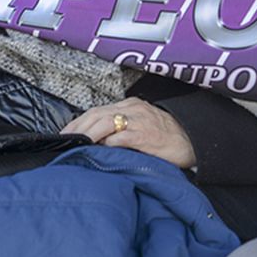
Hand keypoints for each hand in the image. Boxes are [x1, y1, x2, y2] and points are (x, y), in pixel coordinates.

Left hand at [63, 97, 196, 169]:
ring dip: (86, 133)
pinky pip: (120, 137)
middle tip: (63, 140)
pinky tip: (96, 150)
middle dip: (77, 127)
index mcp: (130, 106)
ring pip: (104, 122)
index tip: (65, 133)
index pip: (97, 110)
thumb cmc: (167, 137)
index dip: (78, 122)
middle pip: (96, 114)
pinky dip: (105, 143)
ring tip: (75, 144)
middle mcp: (132, 109)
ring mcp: (139, 121)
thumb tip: (96, 142)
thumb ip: (121, 130)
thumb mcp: (142, 127)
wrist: (193, 141)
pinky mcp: (144, 135)